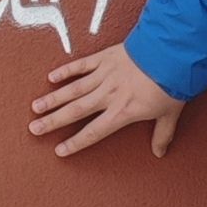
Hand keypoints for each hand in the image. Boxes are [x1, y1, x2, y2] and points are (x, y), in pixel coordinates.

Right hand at [30, 46, 186, 159]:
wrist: (171, 53)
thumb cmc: (172, 83)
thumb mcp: (170, 113)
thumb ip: (163, 134)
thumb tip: (160, 153)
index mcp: (122, 111)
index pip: (94, 132)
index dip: (76, 142)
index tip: (59, 150)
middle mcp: (108, 95)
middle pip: (75, 111)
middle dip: (53, 121)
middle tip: (34, 128)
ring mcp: (104, 75)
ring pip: (73, 89)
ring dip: (53, 99)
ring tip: (35, 107)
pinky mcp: (105, 58)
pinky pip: (81, 65)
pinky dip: (66, 71)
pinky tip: (52, 77)